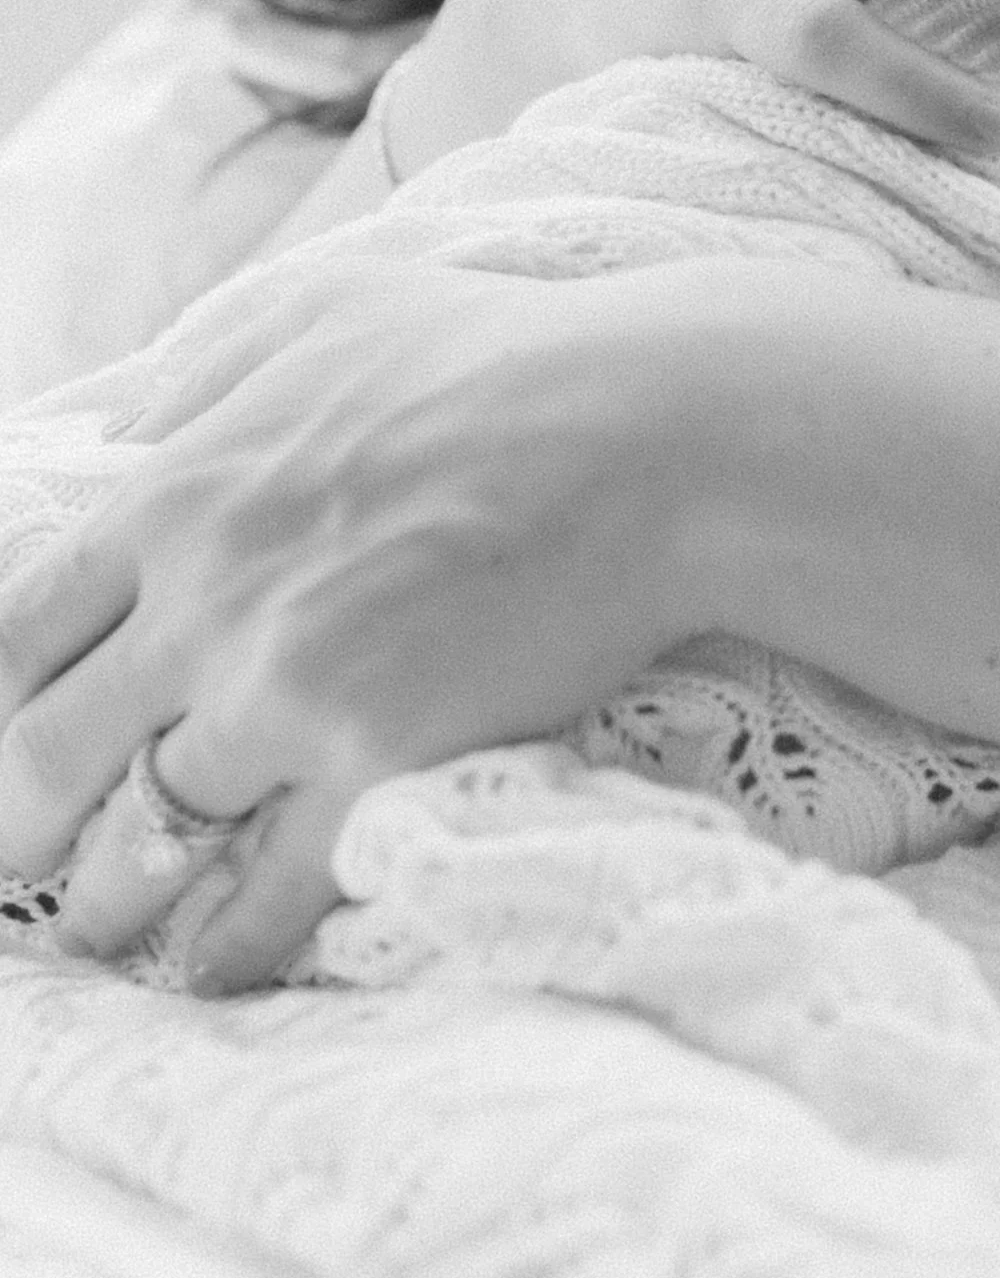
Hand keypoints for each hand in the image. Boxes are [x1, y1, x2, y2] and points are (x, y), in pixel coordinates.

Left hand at [0, 257, 727, 989]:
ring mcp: (286, 693)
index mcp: (178, 495)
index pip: (17, 626)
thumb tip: (126, 433)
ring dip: (113, 900)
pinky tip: (221, 964)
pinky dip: (233, 945)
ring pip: (142, 842)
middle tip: (21, 850)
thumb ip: (206, 374)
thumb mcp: (326, 312)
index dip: (0, 695)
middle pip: (43, 752)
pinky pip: (270, 894)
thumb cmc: (505, 356)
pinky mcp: (377, 764)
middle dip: (18, 820)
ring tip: (111, 927)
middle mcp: (203, 605)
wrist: (655, 430)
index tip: (13, 729)